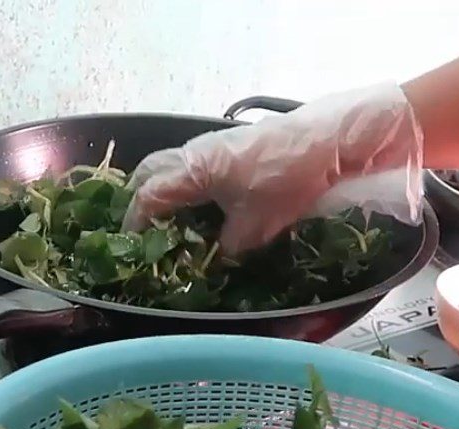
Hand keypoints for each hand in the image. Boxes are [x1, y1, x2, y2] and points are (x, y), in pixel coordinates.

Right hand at [122, 83, 421, 254]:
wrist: (327, 142)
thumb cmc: (285, 181)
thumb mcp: (254, 228)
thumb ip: (227, 245)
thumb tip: (217, 256)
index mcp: (192, 171)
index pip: (149, 196)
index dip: (136, 222)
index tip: (131, 245)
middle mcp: (193, 153)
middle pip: (150, 172)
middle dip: (139, 199)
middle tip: (141, 229)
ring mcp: (211, 145)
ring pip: (170, 165)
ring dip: (162, 189)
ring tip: (165, 220)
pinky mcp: (229, 146)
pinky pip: (192, 164)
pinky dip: (184, 184)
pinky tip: (198, 204)